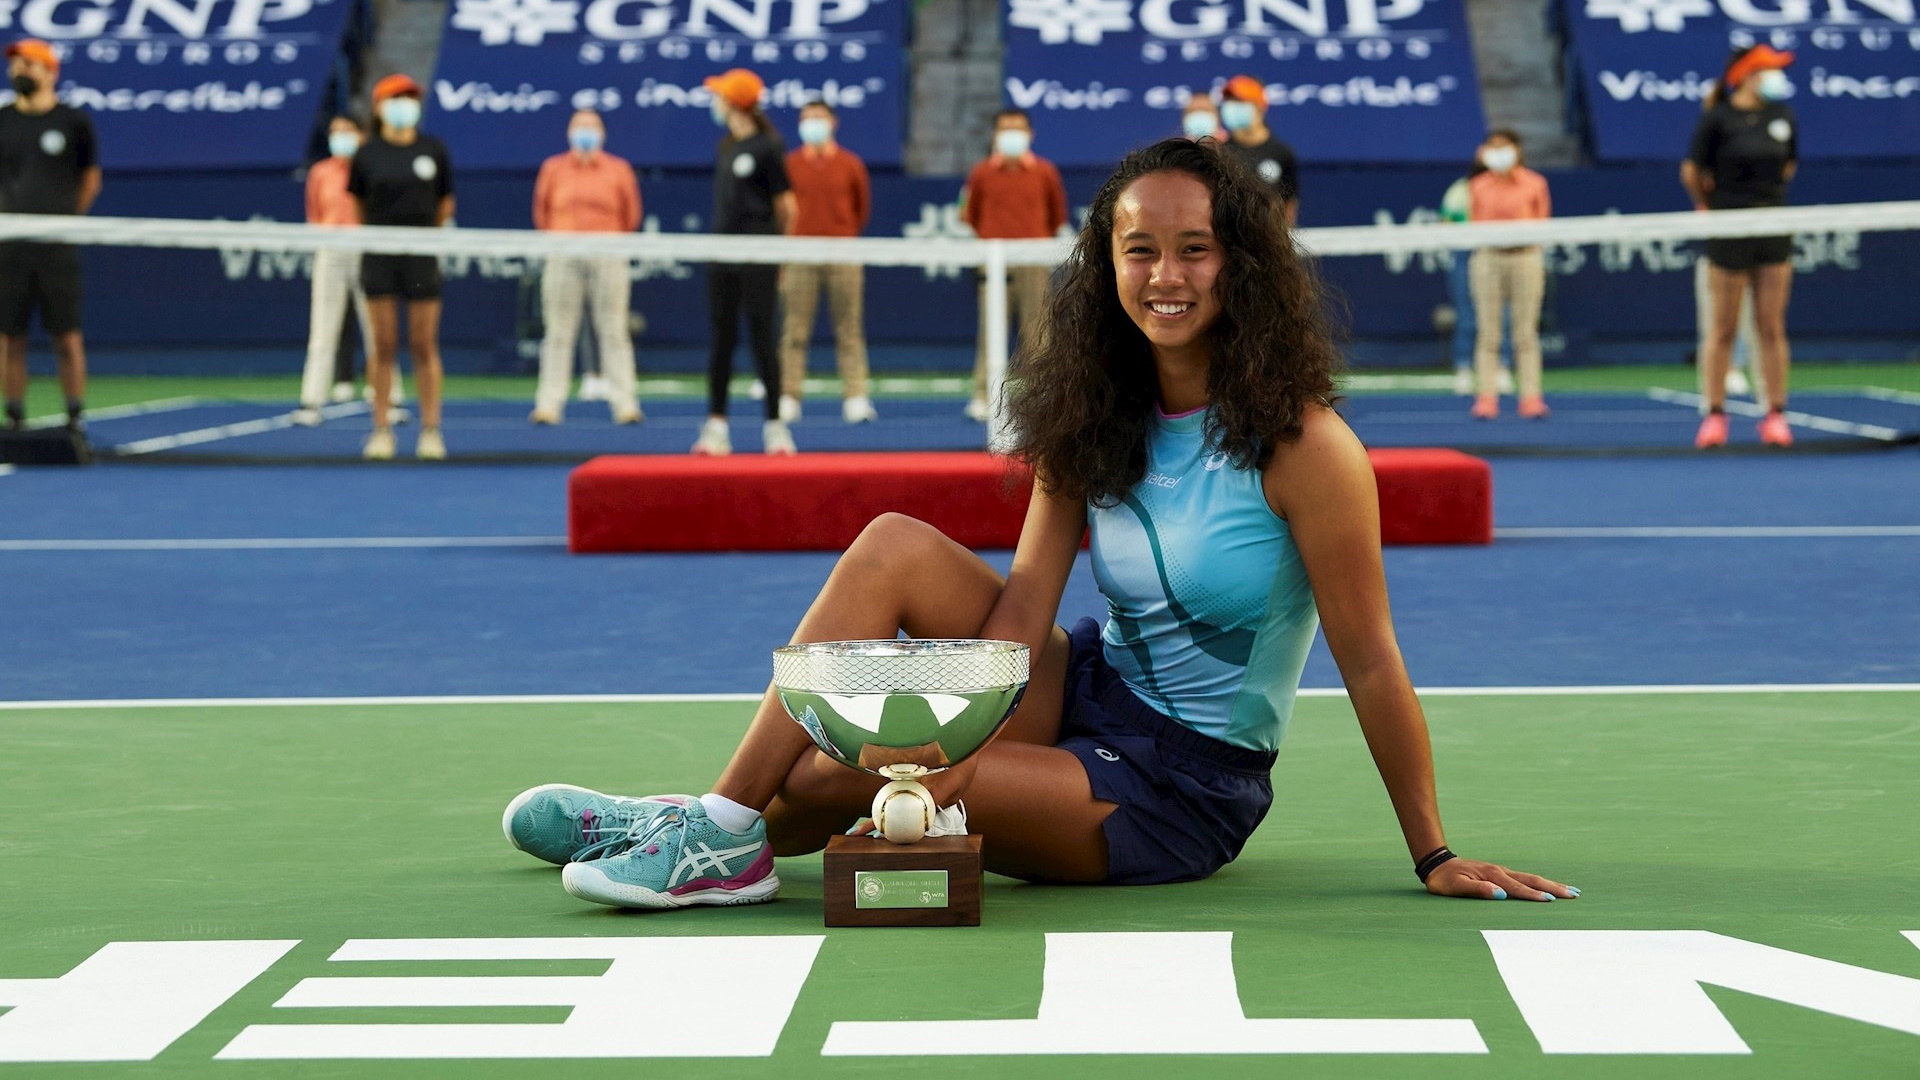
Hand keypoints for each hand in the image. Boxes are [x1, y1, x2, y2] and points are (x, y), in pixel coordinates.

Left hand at [1426, 857, 1578, 901]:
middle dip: (1553, 887)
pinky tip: (1547, 887)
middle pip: (1531, 880)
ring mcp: (1501, 872)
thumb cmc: (1444, 880)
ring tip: (1570, 890)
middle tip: (1574, 894)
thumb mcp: (1456, 887)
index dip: (1533, 895)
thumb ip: (1478, 890)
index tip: (1551, 900)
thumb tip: (1501, 895)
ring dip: (1551, 884)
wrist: (1437, 864)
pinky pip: (1524, 879)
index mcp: (1492, 876)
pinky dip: (1539, 883)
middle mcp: (1500, 872)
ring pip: (1530, 878)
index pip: (1517, 888)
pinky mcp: (1500, 874)